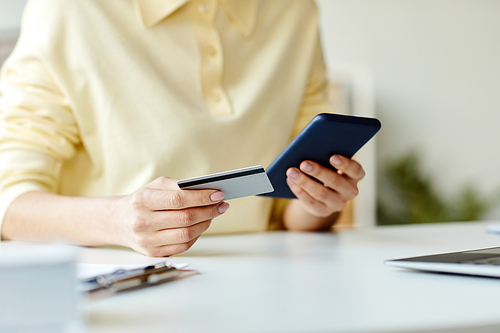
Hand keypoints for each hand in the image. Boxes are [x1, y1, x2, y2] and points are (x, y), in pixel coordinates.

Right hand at [114, 176, 228, 256]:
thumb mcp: (155, 186)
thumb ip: (179, 186)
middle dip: (209, 211)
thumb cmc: (141, 201)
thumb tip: (207, 190)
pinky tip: (200, 226)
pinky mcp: (152, 253)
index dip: (201, 197)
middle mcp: (143, 221)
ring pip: (186, 234)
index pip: (178, 200)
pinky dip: (196, 235)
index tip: (218, 194)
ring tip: (212, 214)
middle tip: (221, 205)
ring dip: (205, 224)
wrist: (118, 221)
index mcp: (143, 200)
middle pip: (185, 218)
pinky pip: (182, 246)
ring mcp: (147, 240)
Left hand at [285, 155, 363, 218]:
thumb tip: (308, 150)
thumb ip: (324, 157)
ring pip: (321, 193)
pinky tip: (291, 182)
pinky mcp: (324, 211)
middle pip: (335, 181)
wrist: (319, 194)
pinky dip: (299, 191)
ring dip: (304, 181)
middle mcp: (350, 191)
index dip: (345, 164)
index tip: (332, 157)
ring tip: (291, 172)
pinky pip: (311, 202)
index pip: (356, 170)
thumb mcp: (328, 164)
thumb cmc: (325, 171)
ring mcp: (338, 203)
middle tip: (304, 163)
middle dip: (318, 172)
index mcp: (354, 176)